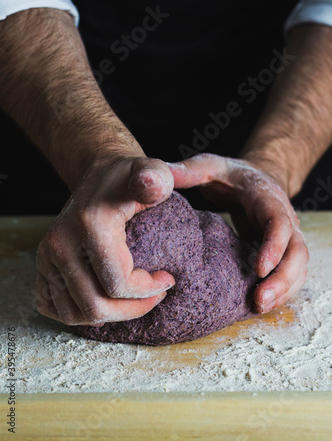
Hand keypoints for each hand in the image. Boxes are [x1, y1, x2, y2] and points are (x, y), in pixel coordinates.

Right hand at [36, 157, 175, 325]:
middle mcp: (61, 243)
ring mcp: (47, 257)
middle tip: (155, 295)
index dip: (148, 291)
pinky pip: (55, 307)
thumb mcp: (151, 172)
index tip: (167, 278)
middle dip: (132, 309)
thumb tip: (151, 184)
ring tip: (134, 297)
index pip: (117, 284)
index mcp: (89, 225)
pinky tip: (106, 297)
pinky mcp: (42, 265)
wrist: (99, 177)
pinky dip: (82, 312)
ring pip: (76, 313)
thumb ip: (156, 178)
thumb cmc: (128, 179)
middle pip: (95, 306)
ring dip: (110, 314)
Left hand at [168, 153, 308, 313]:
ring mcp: (286, 235)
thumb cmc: (229, 174)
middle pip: (298, 250)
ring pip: (299, 265)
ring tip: (259, 307)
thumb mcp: (209, 166)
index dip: (274, 246)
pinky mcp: (281, 249)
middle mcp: (284, 216)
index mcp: (266, 196)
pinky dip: (282, 290)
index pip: (279, 222)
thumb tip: (159, 178)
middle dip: (283, 278)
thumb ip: (187, 171)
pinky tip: (260, 304)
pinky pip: (291, 271)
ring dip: (284, 289)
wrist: (254, 175)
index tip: (259, 268)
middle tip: (259, 300)